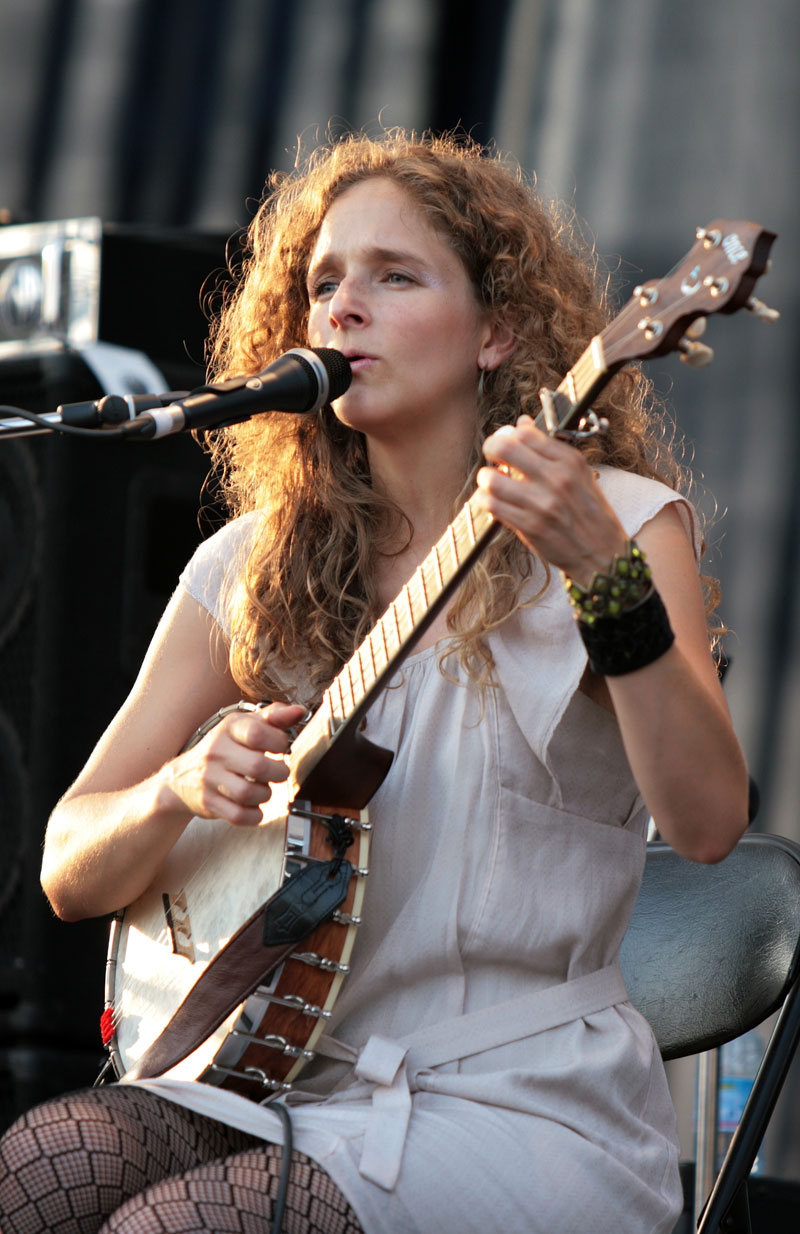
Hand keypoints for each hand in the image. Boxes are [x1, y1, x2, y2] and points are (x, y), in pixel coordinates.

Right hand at [164, 701, 307, 826]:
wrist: (182, 777)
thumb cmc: (225, 748)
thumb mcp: (245, 725)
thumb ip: (275, 717)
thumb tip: (300, 711)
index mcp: (229, 729)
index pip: (257, 733)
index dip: (278, 742)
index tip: (281, 747)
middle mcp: (216, 752)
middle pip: (258, 767)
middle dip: (279, 773)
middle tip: (278, 772)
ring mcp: (210, 778)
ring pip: (249, 794)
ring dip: (266, 794)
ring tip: (264, 788)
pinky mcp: (208, 802)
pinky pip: (239, 815)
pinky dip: (254, 815)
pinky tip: (254, 806)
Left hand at [476, 415, 627, 583]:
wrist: (603, 554)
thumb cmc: (588, 512)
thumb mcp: (579, 474)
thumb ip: (549, 449)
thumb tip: (522, 422)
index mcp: (570, 461)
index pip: (525, 433)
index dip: (509, 435)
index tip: (507, 444)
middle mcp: (557, 478)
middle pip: (505, 449)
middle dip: (490, 449)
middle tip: (491, 458)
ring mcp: (543, 504)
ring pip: (492, 479)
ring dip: (485, 479)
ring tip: (491, 483)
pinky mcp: (531, 527)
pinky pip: (492, 506)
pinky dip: (485, 501)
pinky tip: (492, 502)